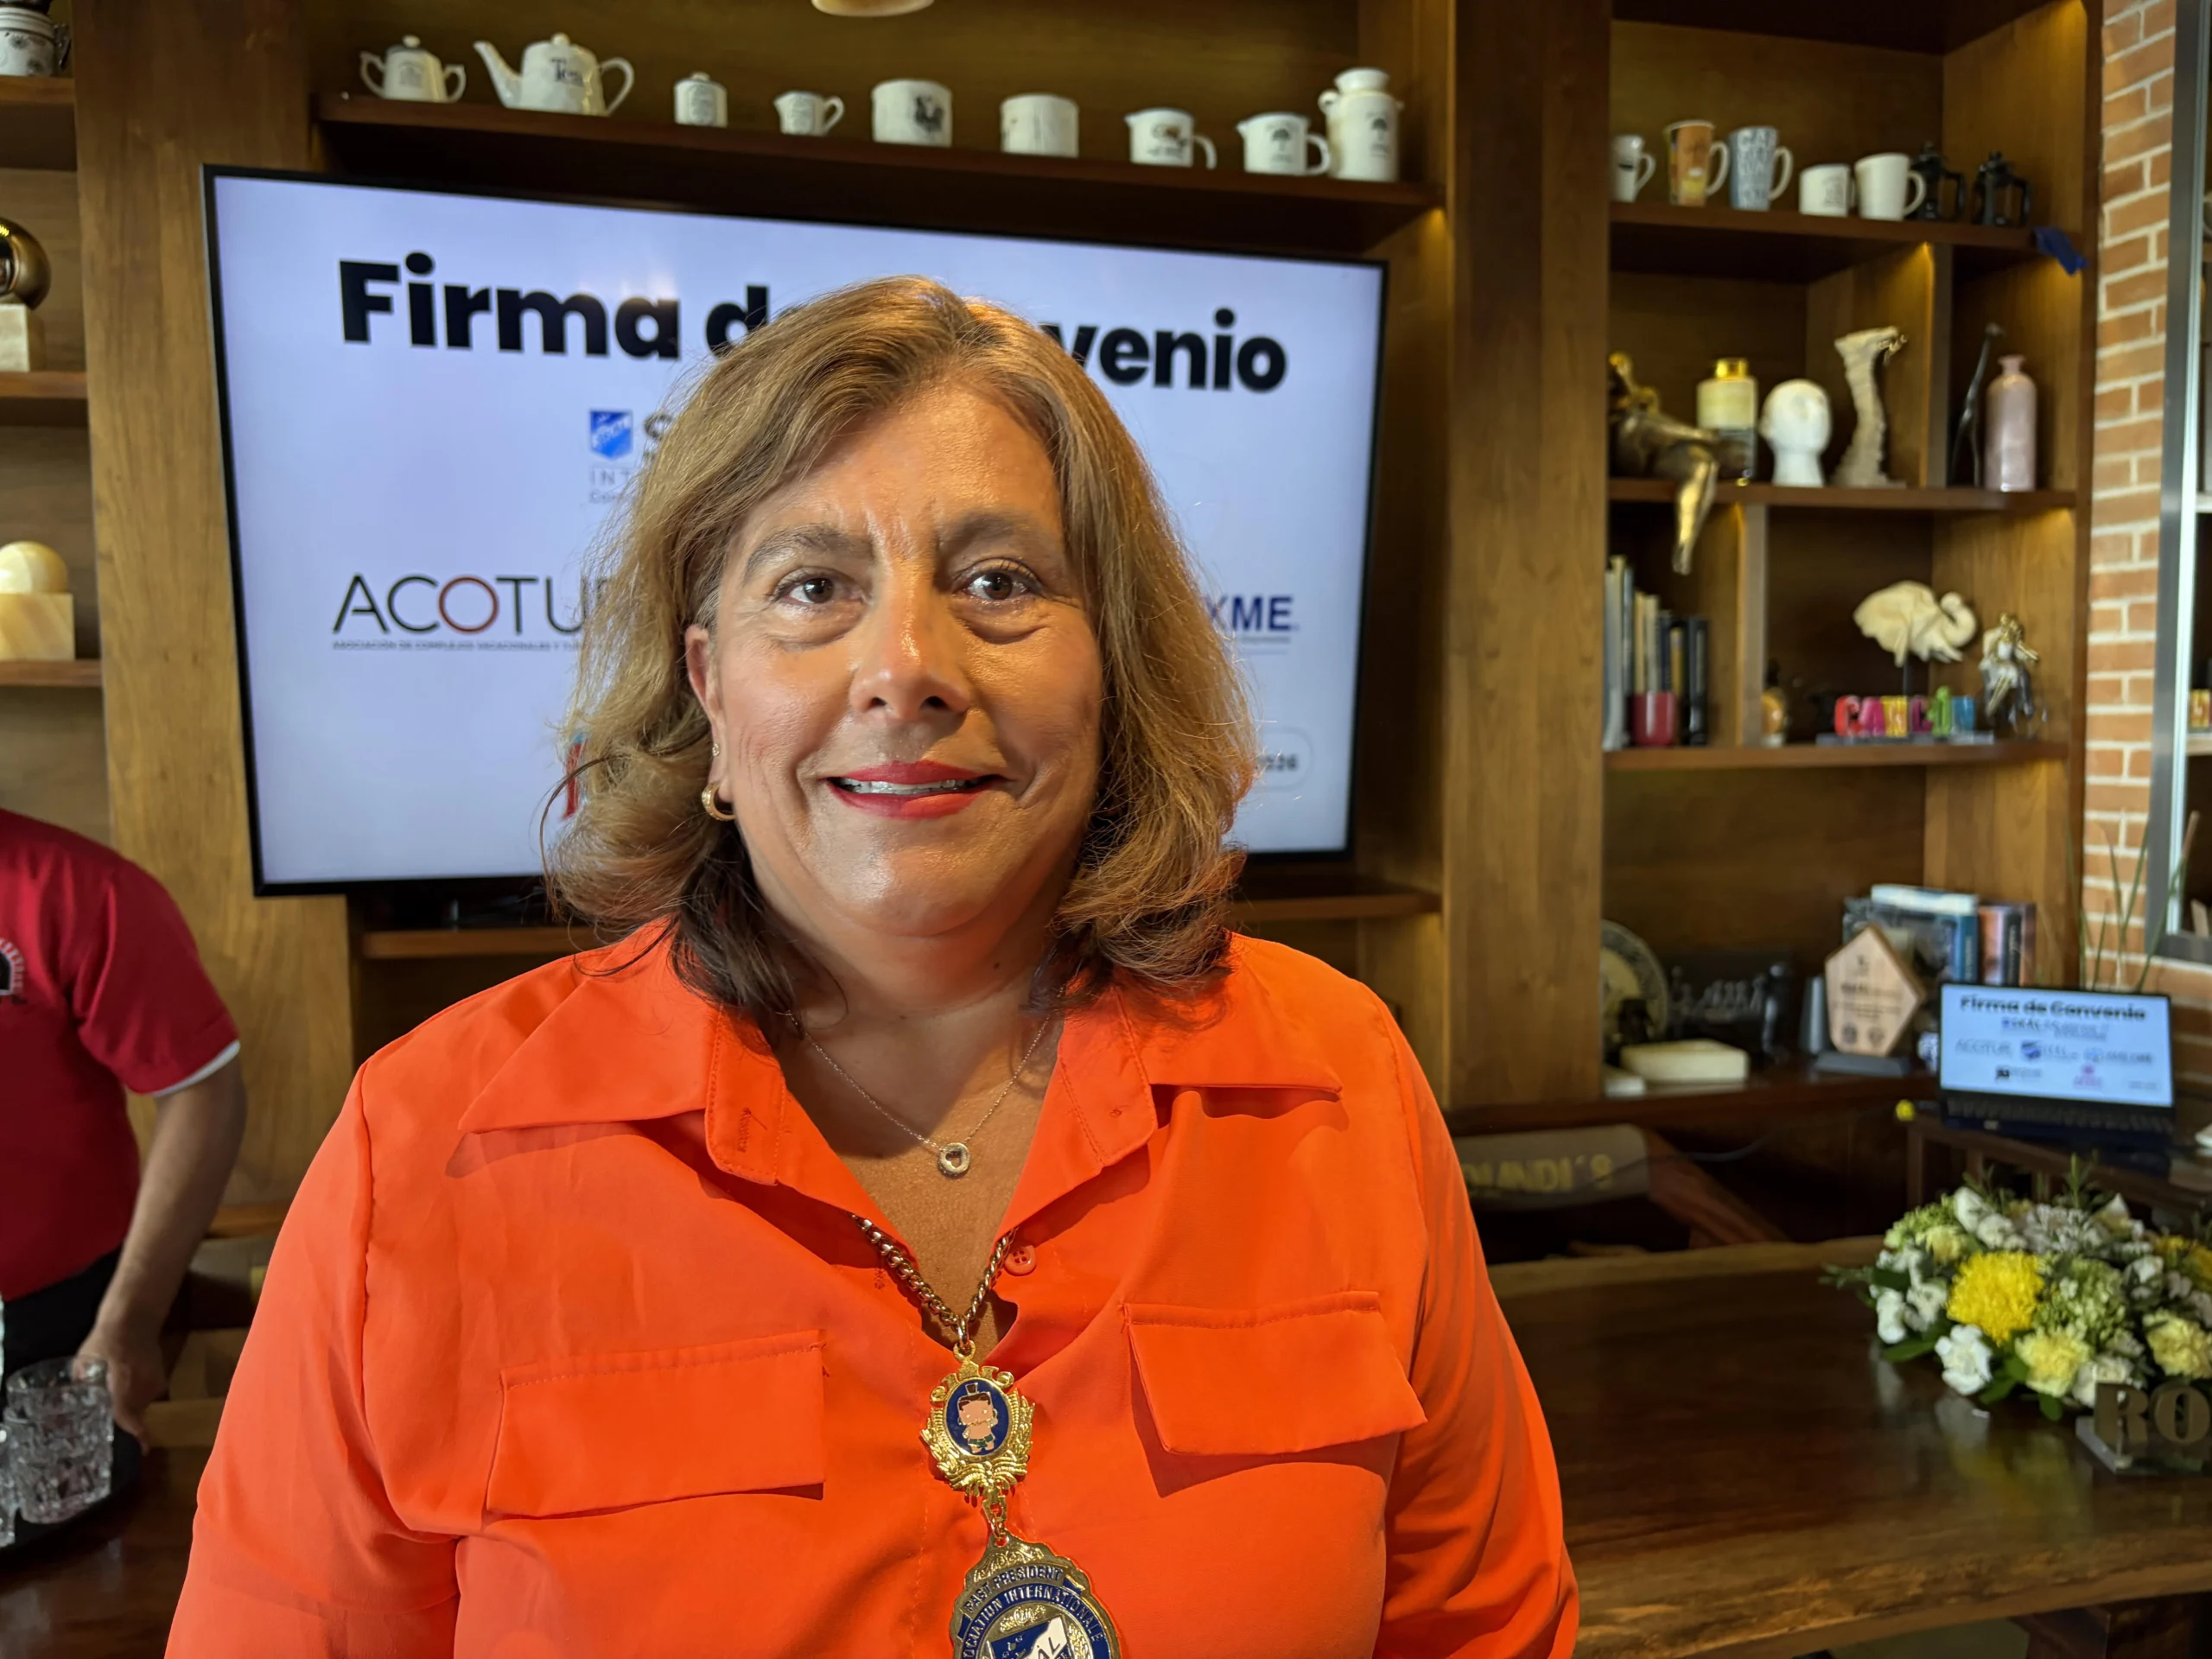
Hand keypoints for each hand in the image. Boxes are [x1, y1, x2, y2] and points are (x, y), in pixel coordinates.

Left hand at [76, 1315, 165, 1445]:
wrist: (133, 1320)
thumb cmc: (103, 1343)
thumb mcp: (82, 1367)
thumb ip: (79, 1390)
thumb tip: (63, 1413)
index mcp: (120, 1388)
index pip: (129, 1419)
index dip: (135, 1436)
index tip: (140, 1451)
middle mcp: (141, 1390)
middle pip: (132, 1416)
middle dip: (121, 1421)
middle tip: (105, 1420)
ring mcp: (153, 1385)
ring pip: (139, 1406)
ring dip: (128, 1406)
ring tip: (114, 1396)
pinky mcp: (160, 1380)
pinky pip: (147, 1396)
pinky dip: (137, 1395)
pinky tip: (127, 1382)